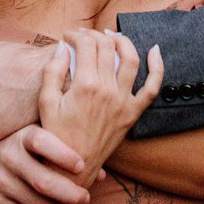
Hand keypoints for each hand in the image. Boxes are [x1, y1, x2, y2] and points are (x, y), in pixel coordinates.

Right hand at [0, 125, 96, 203]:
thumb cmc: (20, 146)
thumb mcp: (39, 137)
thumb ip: (69, 150)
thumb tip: (101, 174)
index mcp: (22, 136)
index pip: (42, 142)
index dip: (64, 155)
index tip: (82, 165)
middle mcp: (8, 156)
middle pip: (44, 182)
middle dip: (71, 194)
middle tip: (85, 197)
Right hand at [39, 29, 163, 179]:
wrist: (72, 168)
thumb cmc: (56, 136)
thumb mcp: (45, 103)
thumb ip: (52, 71)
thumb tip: (62, 46)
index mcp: (85, 86)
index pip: (86, 45)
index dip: (76, 35)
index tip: (68, 37)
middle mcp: (108, 91)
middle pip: (107, 47)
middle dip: (94, 35)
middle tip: (83, 38)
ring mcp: (123, 102)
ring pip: (131, 59)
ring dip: (122, 41)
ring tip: (110, 36)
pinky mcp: (132, 114)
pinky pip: (152, 88)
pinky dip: (157, 67)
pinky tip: (155, 50)